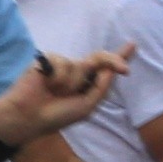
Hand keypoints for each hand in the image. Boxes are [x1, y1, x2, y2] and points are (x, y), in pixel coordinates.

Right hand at [0, 46, 133, 147]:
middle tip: (125, 69)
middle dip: (113, 60)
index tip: (133, 45)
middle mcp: (77, 74)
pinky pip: (63, 63)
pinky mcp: (48, 60)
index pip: (104, 69)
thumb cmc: (57, 116)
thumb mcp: (86, 106)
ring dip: (71, 83)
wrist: (29, 116)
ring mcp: (62, 66)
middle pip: (99, 58)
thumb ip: (101, 87)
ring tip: (55, 93)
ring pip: (80, 65)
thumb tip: (110, 68)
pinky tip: (46, 85)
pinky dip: (58, 78)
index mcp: (86, 86)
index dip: (118, 58)